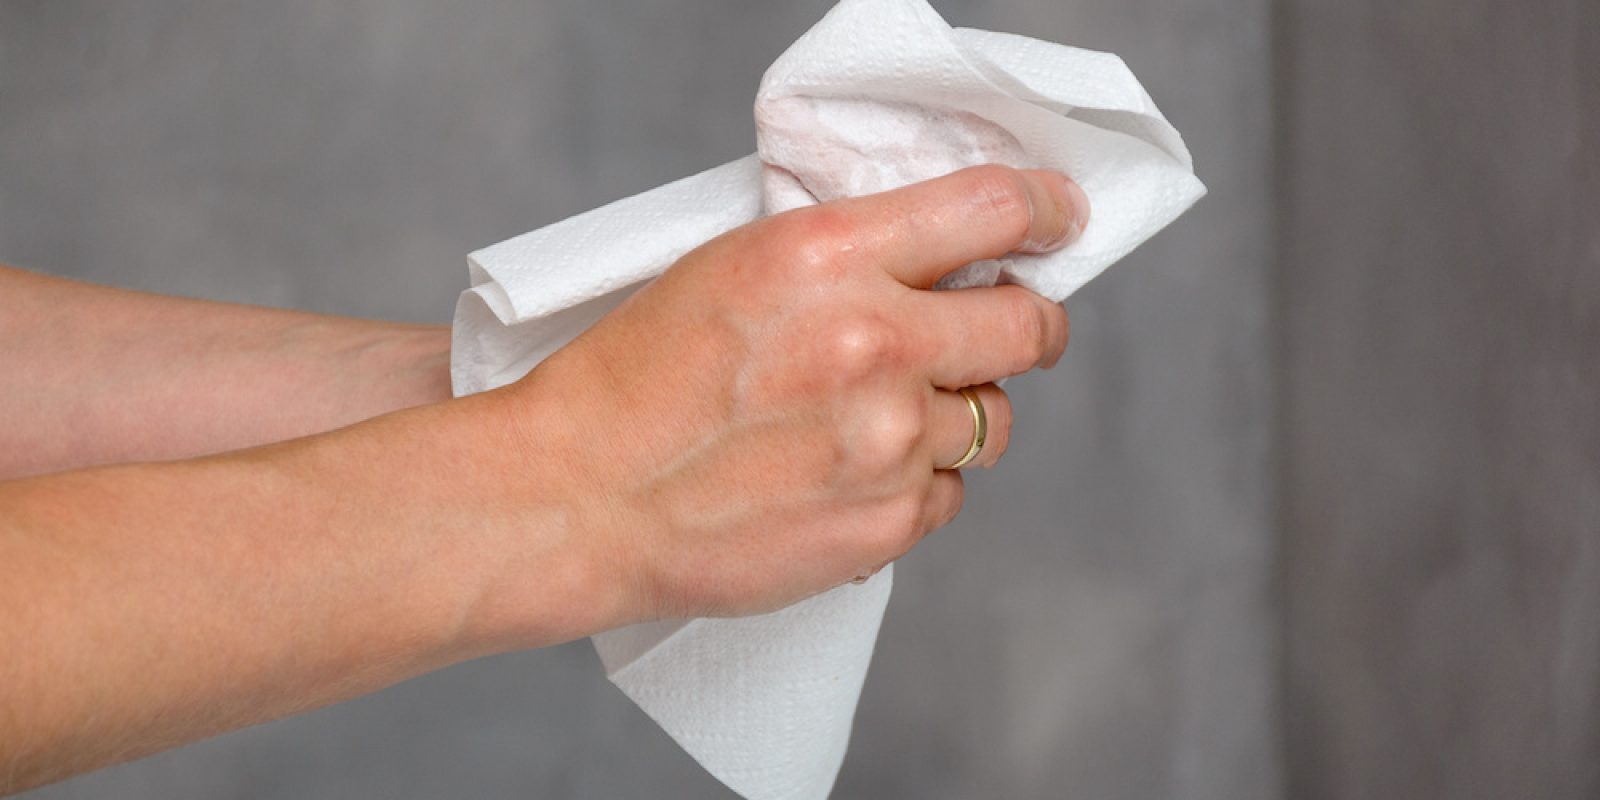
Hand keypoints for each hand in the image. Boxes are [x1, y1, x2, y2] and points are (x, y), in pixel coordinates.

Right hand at [506, 165, 1086, 624]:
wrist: (580, 497)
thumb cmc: (636, 376)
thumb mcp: (733, 265)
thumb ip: (847, 256)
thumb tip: (941, 263)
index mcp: (830, 255)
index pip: (993, 209)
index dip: (1045, 211)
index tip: (1058, 221)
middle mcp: (875, 343)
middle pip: (1029, 326)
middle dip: (1030, 324)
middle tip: (1010, 328)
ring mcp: (889, 441)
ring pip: (994, 421)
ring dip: (959, 413)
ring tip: (886, 419)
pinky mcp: (886, 522)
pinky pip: (948, 495)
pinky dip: (914, 484)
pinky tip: (847, 477)